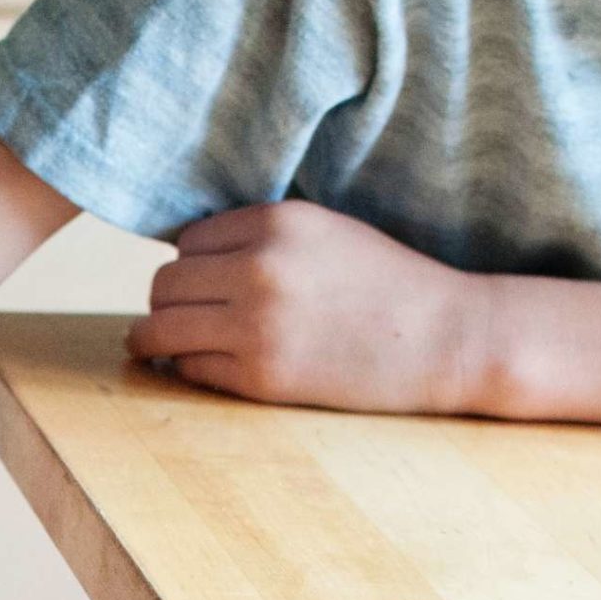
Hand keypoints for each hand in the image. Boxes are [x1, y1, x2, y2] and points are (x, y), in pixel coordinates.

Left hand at [128, 201, 496, 415]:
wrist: (445, 339)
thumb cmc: (385, 284)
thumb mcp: (324, 232)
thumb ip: (260, 236)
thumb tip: (181, 255)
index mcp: (275, 222)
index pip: (187, 242)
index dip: (192, 264)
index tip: (205, 282)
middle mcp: (258, 269)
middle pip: (164, 285)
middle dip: (169, 301)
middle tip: (182, 316)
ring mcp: (256, 326)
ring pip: (159, 328)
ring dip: (155, 338)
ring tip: (158, 344)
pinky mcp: (259, 377)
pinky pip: (188, 369)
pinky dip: (187, 369)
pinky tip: (203, 366)